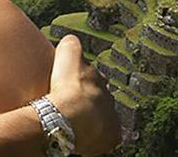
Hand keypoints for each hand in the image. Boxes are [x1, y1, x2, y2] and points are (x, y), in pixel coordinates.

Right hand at [47, 35, 119, 155]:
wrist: (67, 117)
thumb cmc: (66, 88)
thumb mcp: (66, 54)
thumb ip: (71, 44)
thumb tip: (71, 39)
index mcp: (98, 79)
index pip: (94, 78)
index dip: (84, 82)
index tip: (75, 86)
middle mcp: (109, 97)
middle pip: (100, 98)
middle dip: (91, 101)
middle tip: (75, 106)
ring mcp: (112, 117)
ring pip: (104, 117)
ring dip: (94, 119)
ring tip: (78, 124)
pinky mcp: (112, 136)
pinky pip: (107, 137)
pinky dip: (99, 138)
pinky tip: (87, 137)